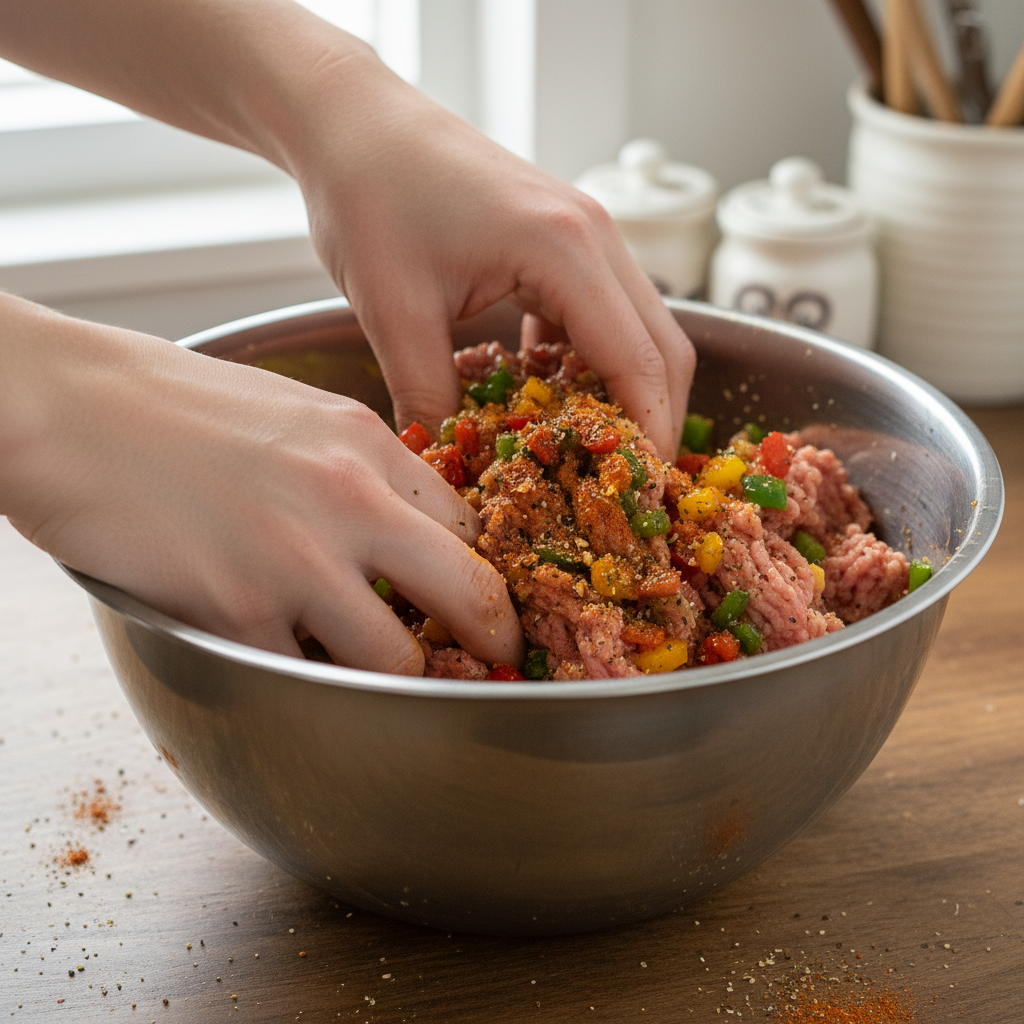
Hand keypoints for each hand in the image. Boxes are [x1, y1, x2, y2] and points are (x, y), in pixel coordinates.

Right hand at [1, 295, 522, 673]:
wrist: (60, 403)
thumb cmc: (166, 403)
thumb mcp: (291, 412)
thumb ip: (357, 468)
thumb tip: (399, 526)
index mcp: (366, 442)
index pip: (471, 524)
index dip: (489, 570)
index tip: (489, 600)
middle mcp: (349, 499)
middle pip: (470, 595)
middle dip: (494, 640)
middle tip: (494, 662)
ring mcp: (297, 559)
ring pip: (397, 661)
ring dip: (396, 678)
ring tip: (378, 675)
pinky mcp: (236, 610)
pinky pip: (301, 676)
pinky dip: (303, 679)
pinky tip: (287, 657)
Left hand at [287, 52, 695, 461]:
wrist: (352, 120)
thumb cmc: (369, 196)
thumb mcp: (393, 312)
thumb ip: (428, 400)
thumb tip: (447, 474)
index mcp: (566, 250)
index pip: (641, 363)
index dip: (647, 439)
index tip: (635, 500)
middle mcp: (595, 237)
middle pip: (664, 348)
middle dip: (652, 423)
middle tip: (621, 489)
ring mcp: (586, 233)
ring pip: (640, 330)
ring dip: (623, 393)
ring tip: (586, 453)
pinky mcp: (564, 238)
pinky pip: (601, 313)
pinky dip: (590, 361)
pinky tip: (548, 396)